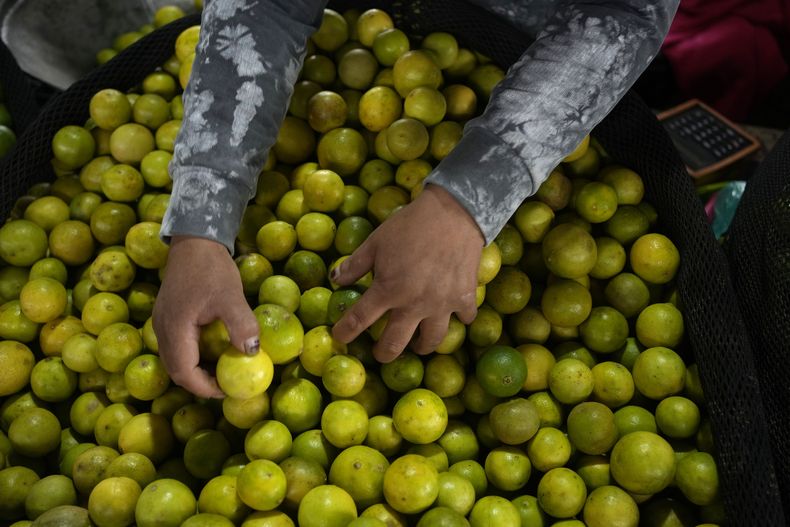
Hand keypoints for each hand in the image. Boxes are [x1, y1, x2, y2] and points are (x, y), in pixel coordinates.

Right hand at [152, 236, 259, 397]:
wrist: (194, 241)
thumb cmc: (211, 268)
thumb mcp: (231, 296)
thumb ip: (240, 324)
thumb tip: (252, 352)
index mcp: (174, 329)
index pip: (184, 373)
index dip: (205, 388)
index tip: (229, 391)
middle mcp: (162, 330)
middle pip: (177, 370)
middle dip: (201, 383)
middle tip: (228, 385)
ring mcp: (163, 323)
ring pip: (176, 359)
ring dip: (198, 370)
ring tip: (224, 371)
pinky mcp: (169, 316)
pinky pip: (179, 346)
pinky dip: (195, 356)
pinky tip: (215, 350)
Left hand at [331, 184, 483, 362]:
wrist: (453, 212)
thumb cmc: (409, 225)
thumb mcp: (376, 241)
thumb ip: (355, 264)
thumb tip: (336, 279)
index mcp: (388, 290)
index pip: (358, 320)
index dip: (345, 332)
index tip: (340, 337)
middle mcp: (413, 305)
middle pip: (394, 345)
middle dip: (383, 354)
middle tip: (380, 352)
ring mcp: (441, 305)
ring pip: (431, 342)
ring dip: (420, 346)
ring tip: (417, 343)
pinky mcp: (464, 299)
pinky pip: (463, 320)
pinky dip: (459, 320)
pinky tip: (452, 314)